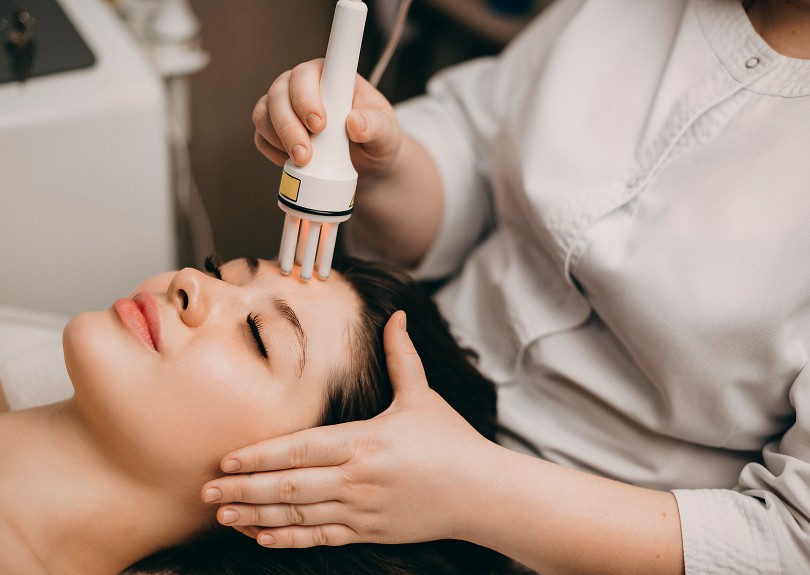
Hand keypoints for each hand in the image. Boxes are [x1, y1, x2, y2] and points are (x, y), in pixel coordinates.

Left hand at [201, 311, 493, 547]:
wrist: (482, 493)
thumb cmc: (451, 441)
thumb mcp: (422, 396)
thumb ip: (402, 357)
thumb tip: (397, 315)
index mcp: (366, 441)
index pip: (302, 449)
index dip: (261, 455)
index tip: (226, 459)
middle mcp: (358, 478)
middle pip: (289, 487)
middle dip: (243, 489)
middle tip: (205, 492)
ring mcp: (362, 510)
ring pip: (298, 516)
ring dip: (256, 516)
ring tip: (221, 515)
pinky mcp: (369, 532)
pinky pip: (320, 538)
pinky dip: (288, 539)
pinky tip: (261, 536)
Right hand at [253, 59, 401, 175]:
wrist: (367, 164)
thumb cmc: (377, 138)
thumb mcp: (386, 133)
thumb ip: (375, 125)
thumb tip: (354, 122)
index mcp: (330, 76)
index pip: (307, 73)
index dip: (307, 96)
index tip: (319, 124)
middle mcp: (302, 86)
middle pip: (279, 94)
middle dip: (289, 126)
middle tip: (306, 154)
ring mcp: (285, 107)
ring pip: (264, 114)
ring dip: (278, 139)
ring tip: (302, 161)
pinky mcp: (274, 131)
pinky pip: (261, 137)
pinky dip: (272, 152)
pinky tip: (291, 163)